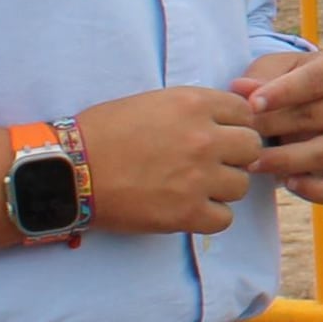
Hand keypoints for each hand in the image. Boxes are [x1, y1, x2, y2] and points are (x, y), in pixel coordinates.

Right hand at [75, 84, 265, 235]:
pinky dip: (210, 216)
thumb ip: (192, 109)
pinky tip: (189, 208)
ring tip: (195, 187)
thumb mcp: (152, 102)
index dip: (233, 125)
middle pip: (252, 148)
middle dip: (235, 155)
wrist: (70, 169)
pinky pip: (224, 219)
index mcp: (194, 103)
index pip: (245, 112)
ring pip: (241, 185)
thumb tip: (224, 121)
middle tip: (212, 163)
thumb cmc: (103, 132)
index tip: (219, 134)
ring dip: (222, 187)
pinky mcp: (187, 213)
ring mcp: (198, 177)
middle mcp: (204, 138)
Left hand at [235, 48, 322, 204]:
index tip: (251, 105)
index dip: (282, 92)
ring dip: (283, 161)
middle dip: (271, 128)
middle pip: (312, 118)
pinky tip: (288, 184)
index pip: (315, 80)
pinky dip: (316, 192)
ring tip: (251, 163)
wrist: (315, 106)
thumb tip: (241, 89)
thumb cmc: (291, 84)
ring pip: (322, 154)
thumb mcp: (276, 69)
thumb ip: (260, 77)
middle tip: (238, 138)